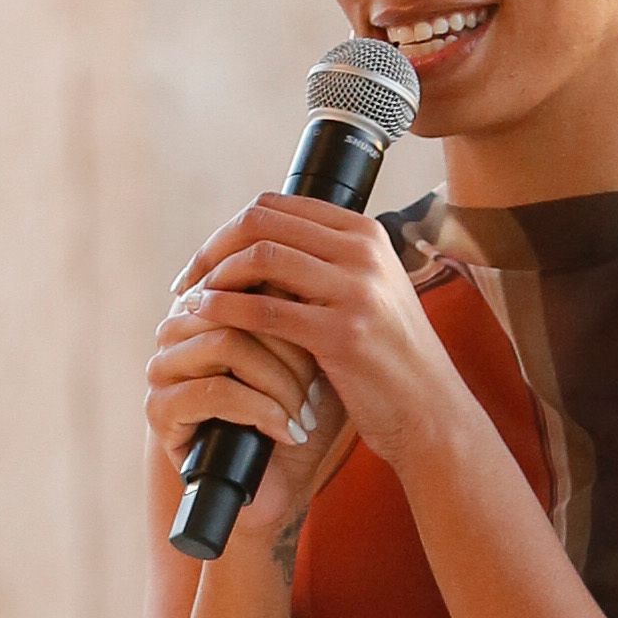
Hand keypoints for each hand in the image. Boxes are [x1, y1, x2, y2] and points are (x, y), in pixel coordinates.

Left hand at [161, 192, 461, 524]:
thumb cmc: (388, 359)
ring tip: (192, 301)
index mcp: (365, 233)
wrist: (430, 412)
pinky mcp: (343, 334)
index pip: (277, 205)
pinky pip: (264, 310)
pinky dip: (226, 310)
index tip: (205, 259)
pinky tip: (205, 319)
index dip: (230, 229)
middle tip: (187, 280)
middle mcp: (363, 252)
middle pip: (262, 223)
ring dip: (214, 277)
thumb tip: (252, 248)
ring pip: (260, 258)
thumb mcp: (365, 294)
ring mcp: (356, 290)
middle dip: (213, 249)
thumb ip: (322, 265)